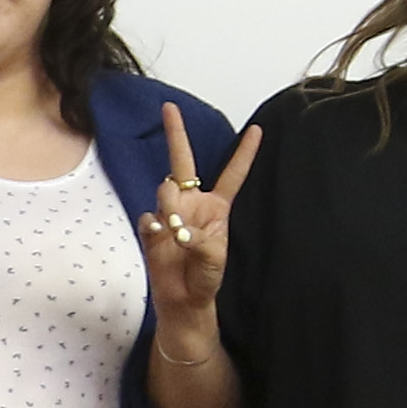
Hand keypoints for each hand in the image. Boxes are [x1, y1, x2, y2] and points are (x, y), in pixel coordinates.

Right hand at [147, 107, 259, 351]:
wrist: (182, 300)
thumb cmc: (206, 279)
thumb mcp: (215, 259)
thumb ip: (200, 240)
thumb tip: (178, 227)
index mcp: (217, 207)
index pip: (233, 174)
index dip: (244, 153)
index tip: (257, 129)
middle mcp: (192, 203)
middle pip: (183, 162)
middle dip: (176, 133)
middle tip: (169, 107)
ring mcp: (170, 213)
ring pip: (165, 190)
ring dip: (169, 204)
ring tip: (174, 229)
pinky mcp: (152, 228)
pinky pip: (149, 217)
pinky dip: (154, 227)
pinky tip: (160, 239)